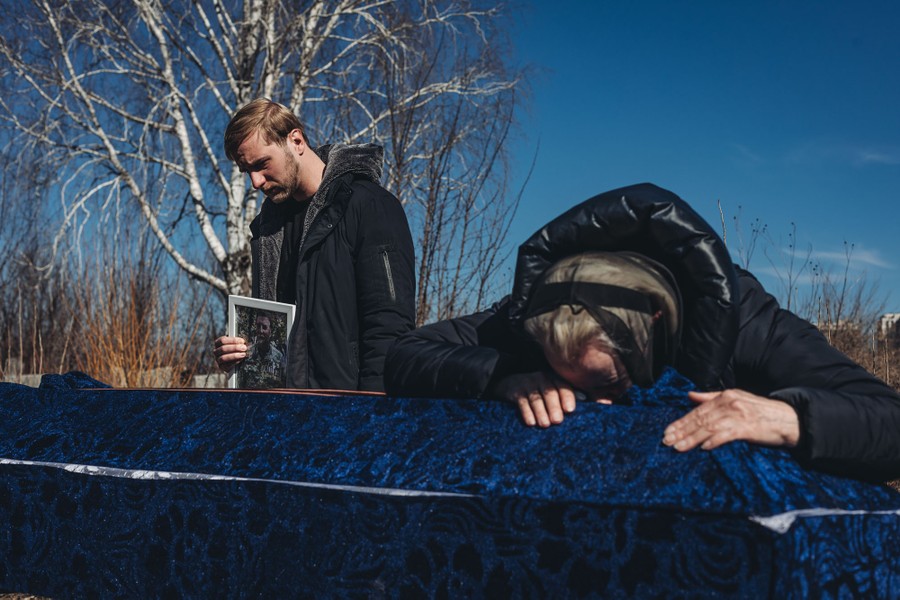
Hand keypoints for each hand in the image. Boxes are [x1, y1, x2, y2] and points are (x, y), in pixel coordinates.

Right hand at [213, 335, 247, 371]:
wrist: (236, 363)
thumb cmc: (237, 350)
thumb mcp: (237, 344)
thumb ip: (238, 342)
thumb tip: (243, 342)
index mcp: (218, 343)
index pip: (222, 340)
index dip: (233, 340)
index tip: (242, 341)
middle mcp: (216, 352)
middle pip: (223, 348)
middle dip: (235, 348)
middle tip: (244, 348)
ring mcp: (218, 360)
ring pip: (223, 358)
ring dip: (234, 355)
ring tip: (243, 354)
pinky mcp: (222, 367)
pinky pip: (226, 365)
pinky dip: (234, 362)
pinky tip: (240, 360)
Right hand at [492, 371, 576, 427]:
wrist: (510, 384)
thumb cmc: (539, 391)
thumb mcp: (553, 389)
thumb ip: (568, 395)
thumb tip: (585, 398)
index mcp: (554, 378)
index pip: (562, 386)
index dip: (567, 397)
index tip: (570, 410)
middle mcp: (541, 378)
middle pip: (549, 392)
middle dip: (554, 407)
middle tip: (557, 421)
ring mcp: (527, 383)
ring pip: (535, 398)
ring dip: (541, 412)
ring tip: (545, 425)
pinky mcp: (515, 391)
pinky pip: (521, 402)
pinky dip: (526, 412)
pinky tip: (531, 423)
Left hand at [663, 388, 799, 450]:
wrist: (788, 419)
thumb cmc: (760, 411)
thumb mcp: (735, 398)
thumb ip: (711, 397)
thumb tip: (690, 395)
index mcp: (724, 396)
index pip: (698, 410)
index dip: (681, 422)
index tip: (667, 432)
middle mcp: (729, 403)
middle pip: (700, 419)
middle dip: (681, 431)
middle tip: (667, 441)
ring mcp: (738, 415)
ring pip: (709, 428)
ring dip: (692, 438)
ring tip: (678, 447)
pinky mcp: (747, 428)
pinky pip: (726, 435)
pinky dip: (714, 441)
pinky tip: (704, 448)